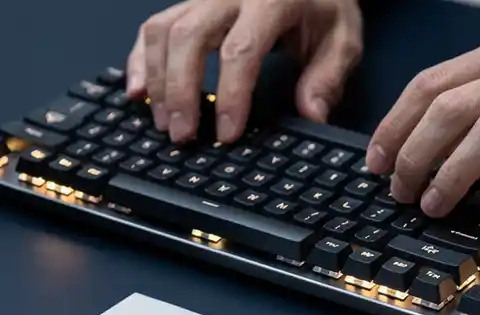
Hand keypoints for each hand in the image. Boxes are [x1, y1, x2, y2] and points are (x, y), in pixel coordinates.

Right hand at [125, 0, 363, 143]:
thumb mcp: (341, 38)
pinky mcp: (188, 4)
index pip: (241, 50)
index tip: (227, 134)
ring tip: (165, 124)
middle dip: (181, 91)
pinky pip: (153, 26)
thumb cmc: (322, 8)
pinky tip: (138, 94)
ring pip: (163, 31)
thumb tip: (311, 114)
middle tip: (183, 136)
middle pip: (190, 38)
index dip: (230, 95)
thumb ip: (327, 76)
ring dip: (157, 80)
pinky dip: (138, 60)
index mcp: (271, 0)